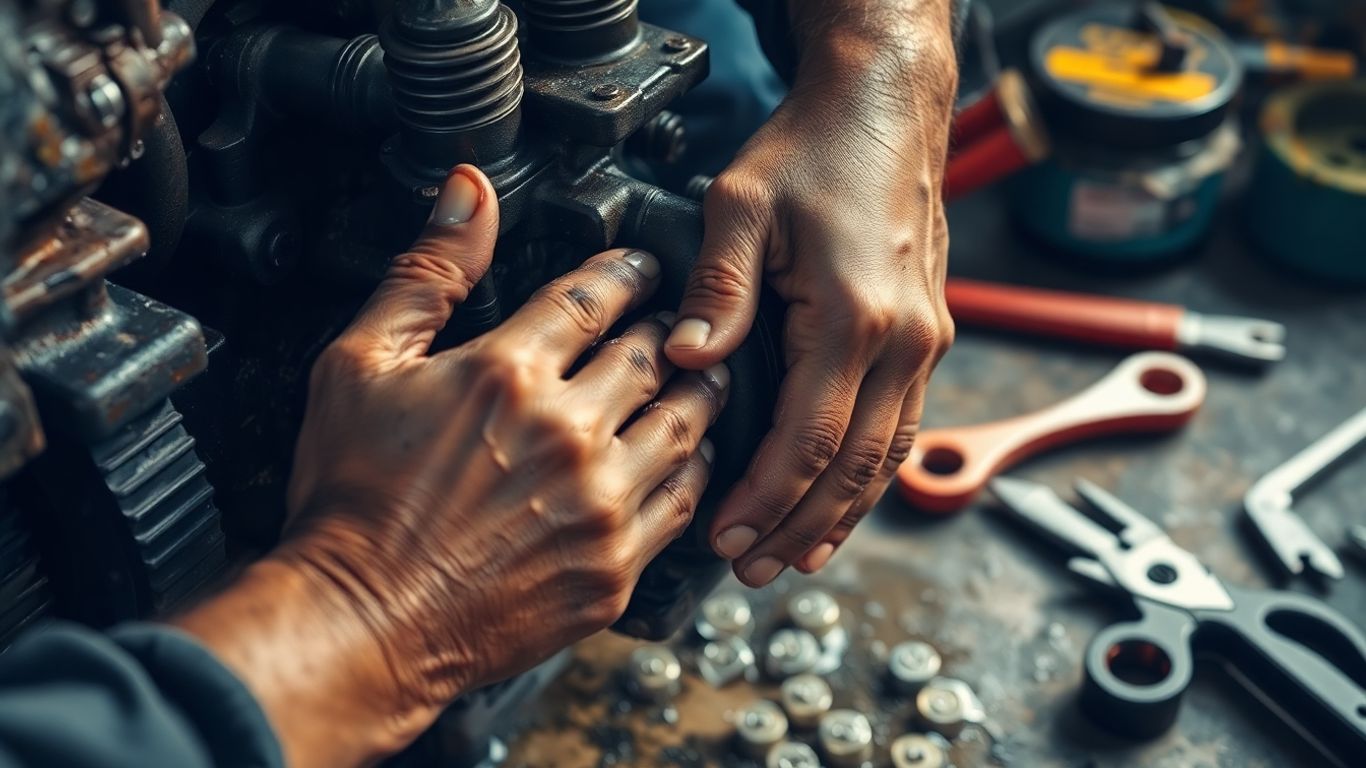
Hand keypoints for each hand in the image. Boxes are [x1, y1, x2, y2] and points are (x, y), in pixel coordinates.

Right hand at [175, 166, 727, 767]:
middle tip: (676, 324)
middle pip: (652, 355)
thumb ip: (427, 272)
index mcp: (509, 373)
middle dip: (669, 329)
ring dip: (699, 391)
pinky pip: (682, 502)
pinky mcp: (614, 566)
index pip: (596, 297)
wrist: (362, 624)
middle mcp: (568, 432)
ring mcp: (600, 503)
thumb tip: (467, 192)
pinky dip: (694, 469)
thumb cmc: (351, 502)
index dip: (627, 273)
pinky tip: (688, 457)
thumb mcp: (358, 363)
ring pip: (685, 424)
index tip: (639, 270)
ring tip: (701, 377)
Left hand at [666, 28, 956, 584]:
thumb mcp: (741, 202)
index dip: (765, 498)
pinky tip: (841, 503)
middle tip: (751, 569)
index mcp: (854, 315)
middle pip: (854, 466)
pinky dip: (871, 477)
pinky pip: (901, 427)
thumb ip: (718, 287)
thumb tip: (689, 360)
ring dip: (840, 514)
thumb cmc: (813, 149)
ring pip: (888, 457)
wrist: (887, 108)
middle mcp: (904, 339)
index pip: (809, 438)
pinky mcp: (926, 335)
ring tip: (793, 558)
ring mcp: (924, 340)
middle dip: (798, 525)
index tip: (725, 536)